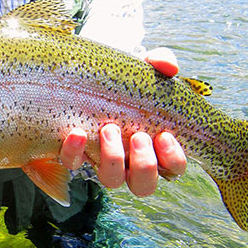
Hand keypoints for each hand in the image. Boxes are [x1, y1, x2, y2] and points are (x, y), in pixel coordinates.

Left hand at [58, 47, 185, 195]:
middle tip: (138, 135)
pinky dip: (75, 151)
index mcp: (156, 147)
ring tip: (109, 129)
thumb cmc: (127, 78)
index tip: (165, 135)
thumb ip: (162, 62)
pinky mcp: (76, 153)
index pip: (174, 167)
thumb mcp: (146, 67)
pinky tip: (77, 131)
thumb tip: (169, 66)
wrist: (89, 75)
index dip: (173, 157)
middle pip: (143, 185)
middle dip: (143, 164)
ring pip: (112, 180)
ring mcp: (103, 161)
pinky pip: (73, 162)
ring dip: (113, 158)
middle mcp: (131, 162)